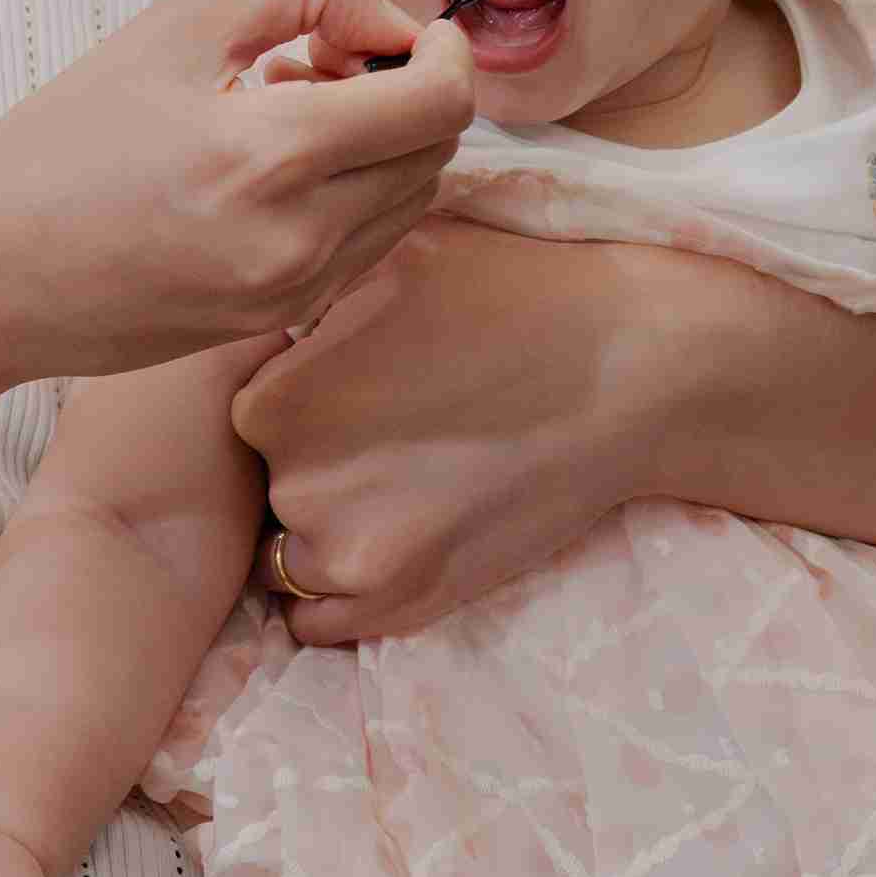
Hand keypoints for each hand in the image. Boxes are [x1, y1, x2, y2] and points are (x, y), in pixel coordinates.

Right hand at [0, 0, 475, 387]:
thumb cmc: (66, 139)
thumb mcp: (176, 25)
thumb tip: (384, 11)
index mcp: (274, 154)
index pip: (439, 102)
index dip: (445, 51)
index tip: (405, 26)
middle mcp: (301, 237)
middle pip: (436, 151)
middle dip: (410, 90)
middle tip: (325, 58)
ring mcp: (294, 291)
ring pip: (410, 201)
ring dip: (385, 143)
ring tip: (291, 107)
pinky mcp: (279, 320)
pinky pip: (367, 245)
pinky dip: (355, 193)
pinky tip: (277, 166)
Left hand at [234, 216, 665, 642]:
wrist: (630, 371)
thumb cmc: (516, 294)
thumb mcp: (391, 256)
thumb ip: (310, 295)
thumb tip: (260, 301)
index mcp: (273, 398)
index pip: (245, 414)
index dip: (298, 397)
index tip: (354, 383)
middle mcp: (293, 483)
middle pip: (265, 483)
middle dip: (313, 460)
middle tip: (393, 426)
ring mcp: (348, 556)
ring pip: (289, 552)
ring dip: (330, 526)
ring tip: (412, 475)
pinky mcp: (401, 606)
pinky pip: (319, 620)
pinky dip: (347, 588)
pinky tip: (404, 532)